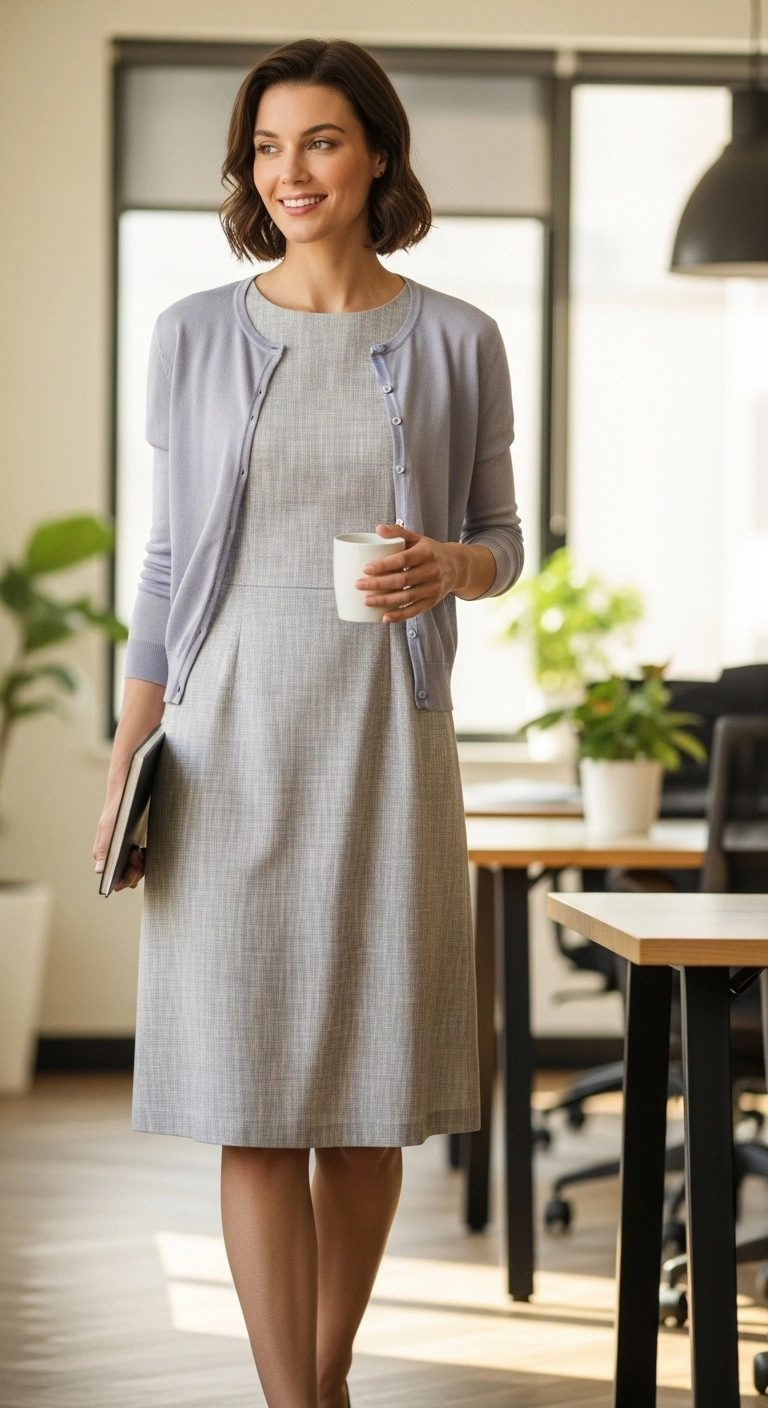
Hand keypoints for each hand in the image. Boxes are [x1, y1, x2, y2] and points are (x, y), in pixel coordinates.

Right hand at [93, 791, 144, 890]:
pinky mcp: (142, 845)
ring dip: (141, 865)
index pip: (117, 878)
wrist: (128, 794)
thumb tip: (99, 870)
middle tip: (136, 859)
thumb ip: (103, 850)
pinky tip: (145, 849)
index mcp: (107, 856)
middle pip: (130, 875)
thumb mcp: (107, 830)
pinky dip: (146, 857)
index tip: (129, 876)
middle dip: (134, 873)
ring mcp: (131, 851)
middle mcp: (119, 856)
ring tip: (139, 852)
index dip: (124, 881)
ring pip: (139, 868)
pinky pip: (146, 858)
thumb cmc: (115, 812)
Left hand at [357, 525, 495, 622]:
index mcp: (426, 553)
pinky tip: (384, 618)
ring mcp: (433, 588)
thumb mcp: (417, 538)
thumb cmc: (430, 551)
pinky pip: (415, 610)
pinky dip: (400, 615)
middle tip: (359, 585)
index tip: (365, 568)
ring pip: (407, 597)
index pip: (402, 560)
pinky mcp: (432, 601)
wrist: (457, 566)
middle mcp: (432, 571)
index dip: (383, 565)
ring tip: (366, 601)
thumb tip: (378, 529)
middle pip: (402, 580)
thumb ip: (398, 532)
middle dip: (379, 584)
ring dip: (385, 601)